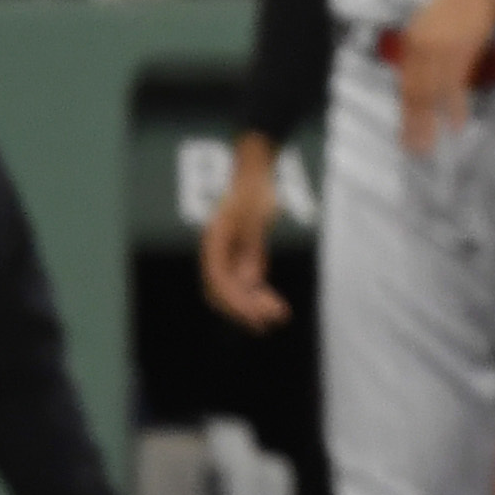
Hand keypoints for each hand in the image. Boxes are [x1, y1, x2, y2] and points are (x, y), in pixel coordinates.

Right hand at [199, 136, 289, 329]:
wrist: (256, 174)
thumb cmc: (256, 190)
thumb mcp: (258, 213)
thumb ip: (253, 244)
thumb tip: (250, 280)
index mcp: (214, 241)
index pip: (217, 279)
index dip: (234, 299)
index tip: (255, 313)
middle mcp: (217, 253)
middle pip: (221, 292)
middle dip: (244, 309)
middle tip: (271, 320)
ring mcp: (228, 258)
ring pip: (234, 294)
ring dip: (253, 308)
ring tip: (279, 315)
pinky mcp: (241, 260)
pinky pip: (246, 288)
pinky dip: (259, 299)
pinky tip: (276, 307)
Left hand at [394, 0, 494, 151]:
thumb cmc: (463, 3)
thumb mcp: (437, 28)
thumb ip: (430, 54)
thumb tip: (430, 85)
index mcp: (412, 40)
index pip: (405, 82)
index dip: (405, 111)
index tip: (405, 133)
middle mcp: (420, 45)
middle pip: (412, 92)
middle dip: (412, 124)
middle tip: (414, 149)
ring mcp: (440, 47)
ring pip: (430, 92)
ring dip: (428, 122)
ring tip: (429, 145)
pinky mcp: (461, 48)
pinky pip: (455, 84)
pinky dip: (454, 106)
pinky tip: (455, 123)